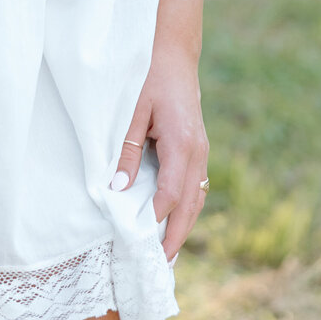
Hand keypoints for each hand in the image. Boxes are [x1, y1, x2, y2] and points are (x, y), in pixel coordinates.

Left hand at [110, 39, 208, 260]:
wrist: (172, 53)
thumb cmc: (148, 76)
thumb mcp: (132, 110)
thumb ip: (126, 150)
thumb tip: (119, 190)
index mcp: (183, 143)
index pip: (171, 193)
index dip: (155, 219)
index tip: (138, 242)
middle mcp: (198, 152)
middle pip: (190, 205)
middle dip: (176, 237)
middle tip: (158, 266)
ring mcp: (202, 152)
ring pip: (195, 199)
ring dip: (182, 227)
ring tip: (166, 256)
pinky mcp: (198, 150)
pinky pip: (194, 188)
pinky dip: (184, 210)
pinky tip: (171, 224)